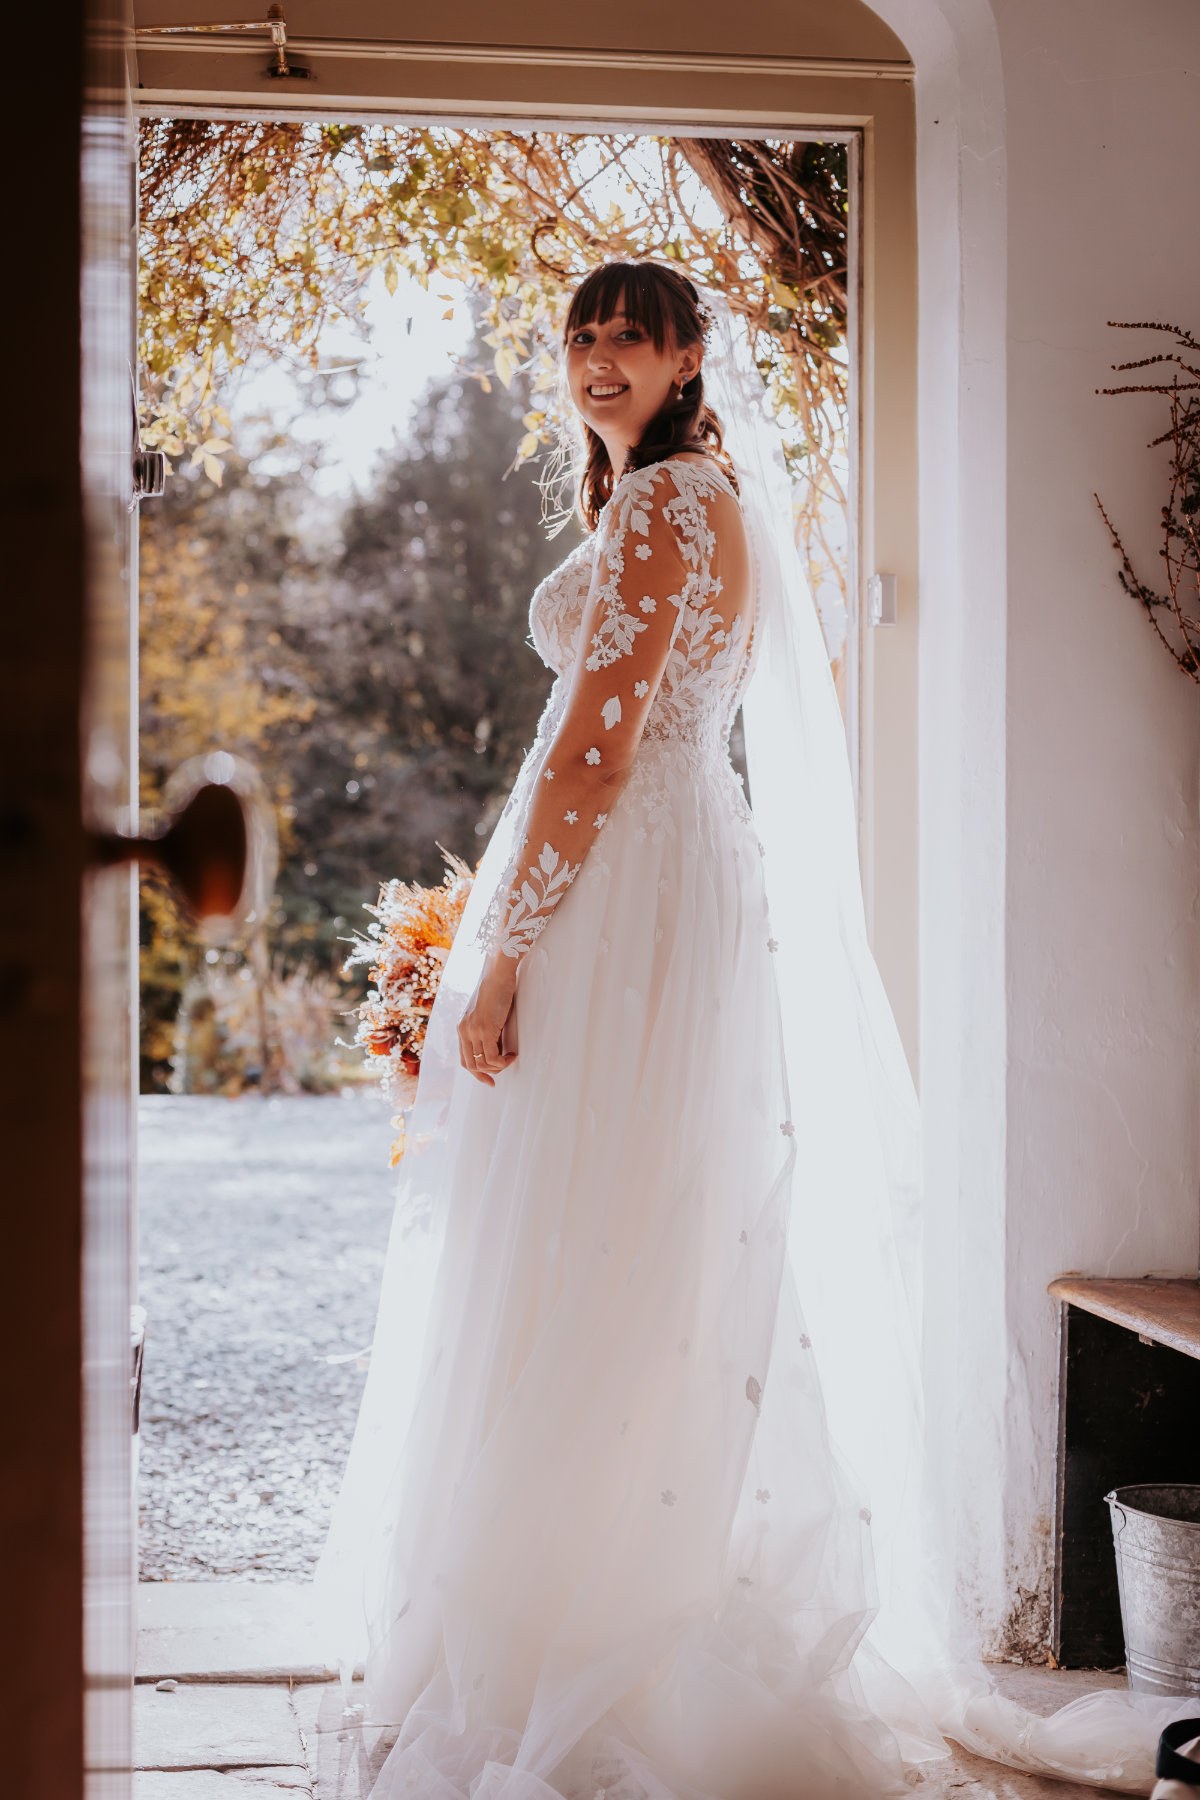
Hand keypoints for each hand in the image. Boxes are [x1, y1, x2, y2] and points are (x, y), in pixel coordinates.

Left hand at [458, 961, 517, 1085]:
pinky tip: (512, 1054)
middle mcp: (464, 1031)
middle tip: (500, 1075)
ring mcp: (473, 1031)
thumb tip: (496, 1048)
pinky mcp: (485, 1030)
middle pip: (470, 1065)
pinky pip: (492, 1058)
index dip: (477, 1072)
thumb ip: (486, 1030)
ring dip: (498, 1067)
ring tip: (510, 1058)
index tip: (490, 1079)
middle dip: (486, 1075)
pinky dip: (503, 1061)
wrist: (497, 976)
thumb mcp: (487, 1015)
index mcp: (462, 1028)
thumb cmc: (496, 991)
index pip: (464, 1059)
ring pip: (482, 1064)